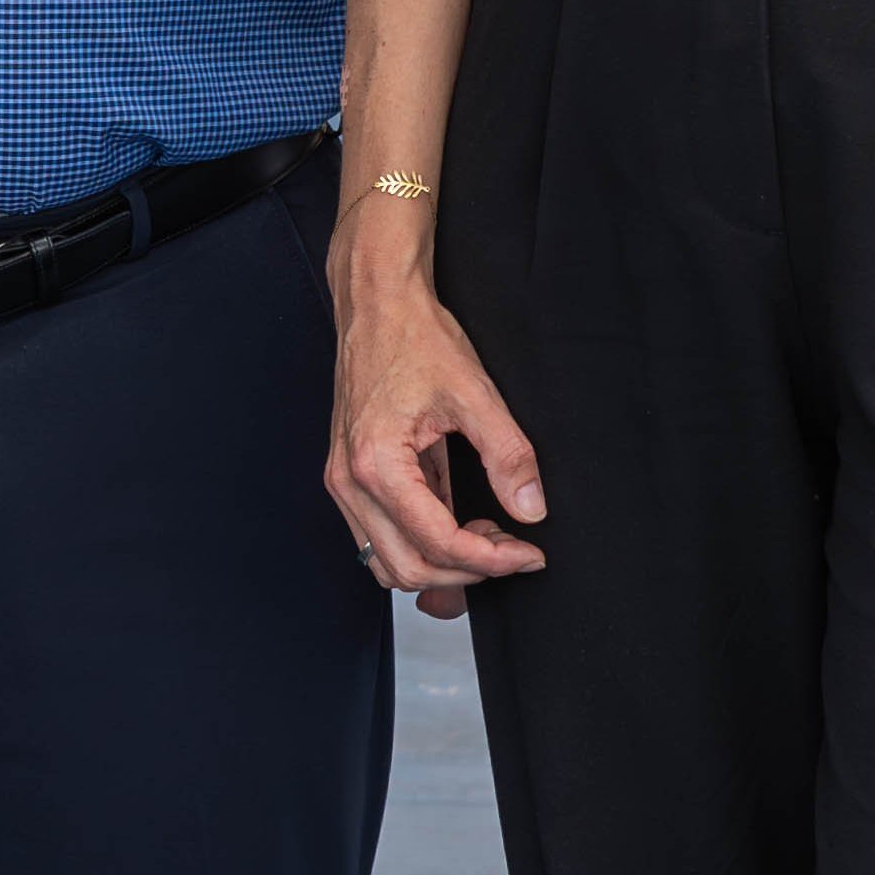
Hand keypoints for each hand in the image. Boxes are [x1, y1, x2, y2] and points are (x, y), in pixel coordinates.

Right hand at [325, 246, 544, 619]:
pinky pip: (379, 536)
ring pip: (387, 562)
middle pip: (408, 569)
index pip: (438, 543)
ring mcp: (343, 482)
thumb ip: (508, 455)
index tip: (528, 554)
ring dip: (439, 564)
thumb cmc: (415, 337)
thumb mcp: (475, 393)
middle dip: (467, 572)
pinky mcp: (348, 476)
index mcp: (377, 464)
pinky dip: (419, 544)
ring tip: (485, 537)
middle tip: (512, 550)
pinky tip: (458, 519)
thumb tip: (531, 509)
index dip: (491, 560)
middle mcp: (349, 482)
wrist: (377, 302)